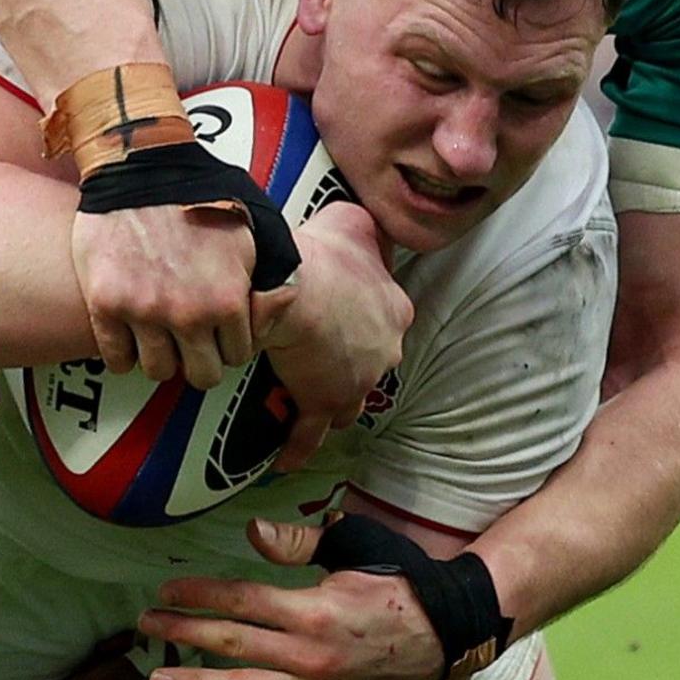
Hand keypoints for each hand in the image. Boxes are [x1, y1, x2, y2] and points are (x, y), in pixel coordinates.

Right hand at [71, 203, 262, 387]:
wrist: (139, 168)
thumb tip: (277, 302)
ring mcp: (143, 311)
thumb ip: (271, 274)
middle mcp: (187, 313)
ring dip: (161, 356)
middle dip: (199, 359)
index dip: (228, 344)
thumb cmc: (199, 195)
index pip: (237, 356)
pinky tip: (130, 333)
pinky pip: (117, 358)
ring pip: (157, 370)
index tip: (217, 330)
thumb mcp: (254, 230)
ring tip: (159, 334)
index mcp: (227, 299)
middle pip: (200, 375)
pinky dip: (124, 353)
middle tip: (190, 338)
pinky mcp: (105, 304)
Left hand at [136, 516, 443, 679]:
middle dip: (184, 634)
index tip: (166, 592)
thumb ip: (297, 543)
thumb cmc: (398, 576)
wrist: (451, 622)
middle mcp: (312, 655)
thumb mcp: (351, 544)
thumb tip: (251, 532)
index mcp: (312, 611)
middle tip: (144, 627)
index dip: (200, 595)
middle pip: (233, 644)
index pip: (240, 602)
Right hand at [249, 203, 408, 467]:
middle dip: (350, 364)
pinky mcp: (324, 403)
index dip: (361, 319)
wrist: (291, 291)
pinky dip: (298, 447)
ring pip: (349, 401)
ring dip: (332, 400)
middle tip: (318, 357)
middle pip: (370, 364)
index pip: (385, 319)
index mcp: (393, 309)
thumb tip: (360, 219)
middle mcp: (385, 350)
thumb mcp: (351, 221)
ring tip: (305, 399)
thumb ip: (361, 222)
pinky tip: (286, 461)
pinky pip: (310, 434)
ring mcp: (357, 382)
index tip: (340, 319)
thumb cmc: (320, 255)